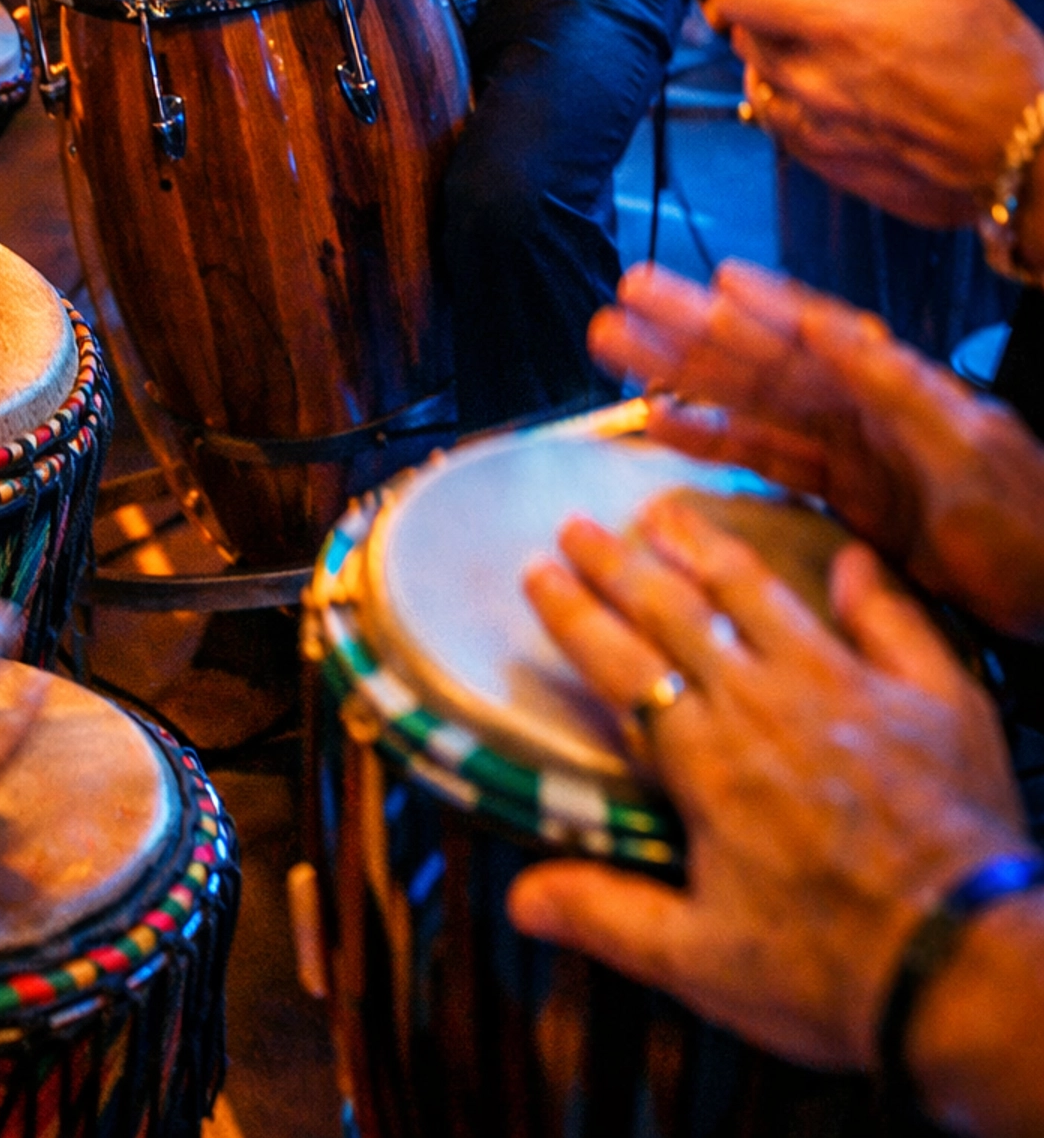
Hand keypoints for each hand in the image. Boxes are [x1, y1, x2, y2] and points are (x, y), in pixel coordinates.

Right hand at [506, 497, 1026, 1069]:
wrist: (965, 966)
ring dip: (708, 548)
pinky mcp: (924, 695)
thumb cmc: (833, 971)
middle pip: (677, 610)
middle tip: (580, 526)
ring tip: (671, 513)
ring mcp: (848, 687)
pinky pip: (891, 618)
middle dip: (620, 564)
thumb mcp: (703, 961)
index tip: (538, 571)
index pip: (621, 664)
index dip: (573, 614)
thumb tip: (520, 897)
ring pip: (763, 595)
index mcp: (708, 757)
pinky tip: (847, 555)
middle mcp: (767, 701)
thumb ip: (608, 916)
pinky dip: (865, 583)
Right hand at [589, 258, 1043, 639]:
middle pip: (763, 359)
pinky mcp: (841, 491)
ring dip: (685, 375)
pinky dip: (714, 439)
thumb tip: (828, 323)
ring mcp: (849, 448)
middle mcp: (863, 407)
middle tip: (626, 297)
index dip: (763, 304)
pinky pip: (764, 456)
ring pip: (750, 402)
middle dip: (693, 329)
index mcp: (894, 387)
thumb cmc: (1027, 524)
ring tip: (616, 345)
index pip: (814, 334)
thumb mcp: (964, 449)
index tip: (712, 280)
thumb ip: (893, 386)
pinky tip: (664, 422)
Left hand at [706, 0, 1043, 227]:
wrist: (1028, 156)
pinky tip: (833, 88)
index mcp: (840, 29)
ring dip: (773, 56)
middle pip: (740, 36)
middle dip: (760, 9)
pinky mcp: (830, 166)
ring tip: (822, 44)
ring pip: (756, 83)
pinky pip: (781, 128)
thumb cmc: (1000, 66)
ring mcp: (818, 131)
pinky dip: (791, 101)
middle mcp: (815, 84)